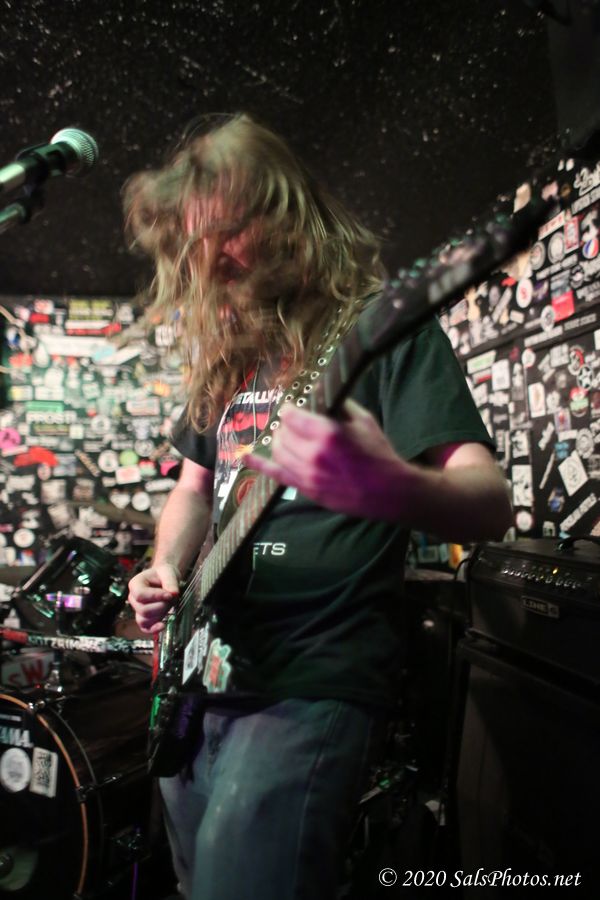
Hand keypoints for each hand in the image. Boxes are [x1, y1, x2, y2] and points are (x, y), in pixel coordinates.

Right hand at [127, 563, 179, 633]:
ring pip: (144, 620)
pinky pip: (145, 628)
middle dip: (162, 606)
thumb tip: (173, 594)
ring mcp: (137, 610)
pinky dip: (154, 629)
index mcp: (135, 584)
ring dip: (161, 615)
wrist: (165, 579)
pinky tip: (163, 625)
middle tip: (172, 599)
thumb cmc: (164, 574)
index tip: (170, 594)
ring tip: (169, 606)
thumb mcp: (168, 571)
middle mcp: (133, 598)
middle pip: (144, 610)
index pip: (140, 595)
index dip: (156, 596)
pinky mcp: (144, 618)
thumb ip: (170, 581)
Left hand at [245, 398, 409, 519]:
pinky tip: (244, 457)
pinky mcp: (306, 490)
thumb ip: (338, 405)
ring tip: (288, 436)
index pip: (291, 415)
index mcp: (327, 433)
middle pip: (282, 432)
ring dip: (279, 440)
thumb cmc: (378, 453)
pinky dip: (257, 464)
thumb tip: (318, 391)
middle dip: (286, 425)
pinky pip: (275, 474)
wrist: (388, 491)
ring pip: (278, 451)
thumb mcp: (363, 420)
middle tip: (294, 423)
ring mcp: (307, 474)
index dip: (290, 408)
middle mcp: (313, 454)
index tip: (292, 407)